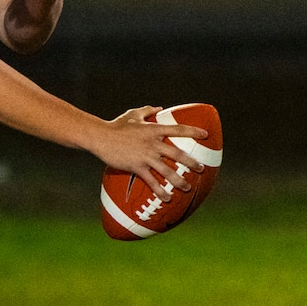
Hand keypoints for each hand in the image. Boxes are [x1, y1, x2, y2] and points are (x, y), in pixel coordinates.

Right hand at [90, 106, 207, 200]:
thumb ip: (147, 110)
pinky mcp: (137, 167)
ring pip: (167, 171)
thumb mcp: (133, 114)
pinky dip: (160, 190)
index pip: (178, 130)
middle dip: (191, 162)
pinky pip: (151, 181)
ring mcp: (145, 156)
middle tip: (201, 168)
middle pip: (177, 154)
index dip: (193, 131)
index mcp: (154, 129)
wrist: (101, 137)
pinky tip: (167, 198)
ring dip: (178, 180)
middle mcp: (152, 143)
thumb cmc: (116, 125)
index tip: (206, 135)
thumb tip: (158, 107)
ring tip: (187, 187)